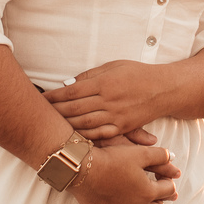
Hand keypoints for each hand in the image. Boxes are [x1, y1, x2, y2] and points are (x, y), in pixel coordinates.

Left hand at [44, 60, 170, 140]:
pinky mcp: (123, 127)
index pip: (71, 91)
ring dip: (65, 126)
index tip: (40, 98)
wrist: (164, 89)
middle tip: (39, 114)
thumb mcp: (114, 66)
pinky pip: (99, 135)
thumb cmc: (138, 73)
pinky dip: (83, 136)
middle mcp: (108, 100)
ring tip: (51, 127)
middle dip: (54, 112)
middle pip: (74, 110)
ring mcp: (115, 116)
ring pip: (83, 125)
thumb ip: (91, 75)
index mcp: (104, 83)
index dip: (53, 97)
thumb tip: (68, 84)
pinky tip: (73, 137)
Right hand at [69, 144, 178, 203]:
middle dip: (159, 200)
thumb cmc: (112, 158)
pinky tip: (112, 196)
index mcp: (148, 193)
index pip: (169, 190)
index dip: (168, 180)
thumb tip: (173, 158)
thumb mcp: (139, 152)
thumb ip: (160, 156)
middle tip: (153, 189)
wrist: (82, 169)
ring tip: (133, 193)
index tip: (161, 174)